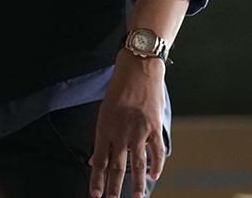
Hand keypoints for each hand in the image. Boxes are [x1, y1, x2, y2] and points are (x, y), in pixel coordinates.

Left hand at [90, 52, 165, 197]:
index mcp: (105, 127)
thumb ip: (101, 137)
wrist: (139, 66)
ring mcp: (139, 130)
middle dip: (114, 188)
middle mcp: (121, 131)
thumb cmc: (119, 87)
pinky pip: (156, 151)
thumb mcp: (104, 110)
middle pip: (117, 166)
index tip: (95, 196)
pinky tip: (154, 175)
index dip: (97, 180)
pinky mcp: (155, 126)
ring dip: (137, 183)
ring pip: (138, 163)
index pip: (100, 161)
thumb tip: (95, 160)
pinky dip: (157, 165)